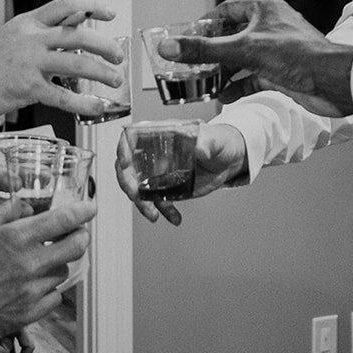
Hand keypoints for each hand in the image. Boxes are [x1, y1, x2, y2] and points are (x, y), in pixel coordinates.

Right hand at [0, 0, 123, 117]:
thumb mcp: (15, 33)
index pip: (66, 5)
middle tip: (119, 55)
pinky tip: (96, 106)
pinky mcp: (27, 89)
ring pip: (76, 63)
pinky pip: (63, 97)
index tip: (111, 13)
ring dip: (102, 72)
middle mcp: (31, 39)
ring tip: (115, 79)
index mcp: (29, 22)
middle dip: (105, 45)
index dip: (92, 7)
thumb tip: (78, 21)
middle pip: (78, 35)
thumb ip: (45, 29)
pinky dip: (84, 103)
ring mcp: (30, 64)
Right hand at [0, 198, 95, 340]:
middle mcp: (30, 264)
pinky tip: (34, 285)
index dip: (81, 211)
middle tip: (78, 233)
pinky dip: (49, 289)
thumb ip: (1, 214)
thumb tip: (23, 205)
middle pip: (76, 246)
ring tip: (43, 261)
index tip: (89, 207)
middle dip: (80, 236)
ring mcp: (32, 291)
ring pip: (64, 272)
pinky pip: (53, 298)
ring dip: (58, 264)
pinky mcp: (29, 314)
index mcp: (16, 238)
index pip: (63, 220)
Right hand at [116, 123, 247, 224]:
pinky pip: (158, 201)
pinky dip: (164, 211)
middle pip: (129, 166)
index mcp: (161, 134)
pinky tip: (174, 218)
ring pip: (139, 188)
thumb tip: (200, 149)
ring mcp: (159, 171)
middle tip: (136, 195)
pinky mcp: (167, 187)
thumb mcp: (215, 139)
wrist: (229, 160)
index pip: (132, 137)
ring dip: (143, 203)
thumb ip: (207, 142)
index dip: (122, 149)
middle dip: (128, 183)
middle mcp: (155, 153)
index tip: (123, 162)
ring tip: (154, 215)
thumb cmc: (220, 140)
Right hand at [160, 0, 352, 116]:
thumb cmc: (301, 56)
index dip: (206, 21)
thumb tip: (171, 46)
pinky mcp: (282, 72)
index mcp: (264, 10)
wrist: (333, 82)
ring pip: (242, 59)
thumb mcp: (244, 50)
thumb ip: (205, 50)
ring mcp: (277, 51)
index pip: (227, 9)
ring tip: (204, 83)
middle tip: (192, 63)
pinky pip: (254, 77)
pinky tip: (225, 96)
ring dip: (224, 72)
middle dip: (213, 52)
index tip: (188, 35)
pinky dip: (239, 86)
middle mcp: (271, 27)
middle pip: (233, 36)